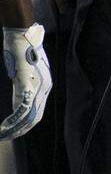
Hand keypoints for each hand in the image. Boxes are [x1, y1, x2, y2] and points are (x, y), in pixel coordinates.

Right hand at [1, 23, 50, 139]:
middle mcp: (44, 88)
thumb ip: (24, 85)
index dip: (26, 125)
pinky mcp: (27, 82)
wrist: (23, 35)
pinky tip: (5, 125)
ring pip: (28, 116)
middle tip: (6, 138)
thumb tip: (20, 97)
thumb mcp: (26, 71)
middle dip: (20, 131)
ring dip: (15, 128)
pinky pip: (22, 106)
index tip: (14, 133)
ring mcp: (36, 85)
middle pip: (34, 117)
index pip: (37, 112)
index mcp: (44, 86)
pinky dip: (13, 119)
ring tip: (3, 135)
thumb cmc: (23, 50)